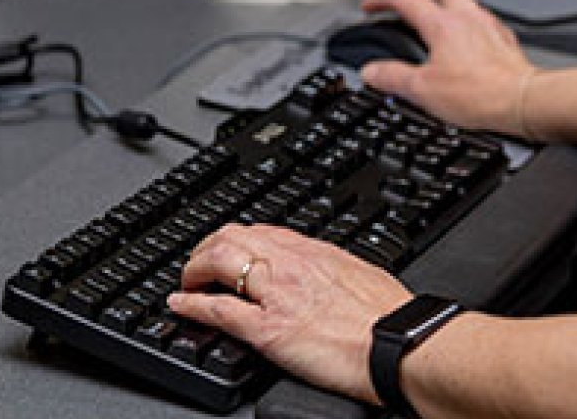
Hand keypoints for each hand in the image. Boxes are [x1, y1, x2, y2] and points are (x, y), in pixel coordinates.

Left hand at [167, 224, 412, 404]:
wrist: (397, 344)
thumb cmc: (391, 318)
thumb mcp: (365, 277)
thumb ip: (340, 272)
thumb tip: (335, 276)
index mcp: (317, 252)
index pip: (264, 232)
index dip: (239, 239)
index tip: (232, 247)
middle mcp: (291, 265)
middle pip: (232, 238)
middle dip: (208, 248)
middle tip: (200, 263)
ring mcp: (276, 295)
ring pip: (218, 263)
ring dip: (194, 270)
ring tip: (187, 281)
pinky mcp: (266, 329)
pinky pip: (217, 309)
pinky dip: (191, 304)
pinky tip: (179, 305)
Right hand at [359, 0, 539, 138]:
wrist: (522, 101)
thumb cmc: (481, 95)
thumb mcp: (424, 91)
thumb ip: (393, 78)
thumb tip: (372, 72)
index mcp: (442, 25)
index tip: (371, 5)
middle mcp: (467, 17)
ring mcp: (488, 25)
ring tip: (433, 11)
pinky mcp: (504, 38)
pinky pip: (481, 17)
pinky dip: (466, 19)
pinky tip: (465, 36)